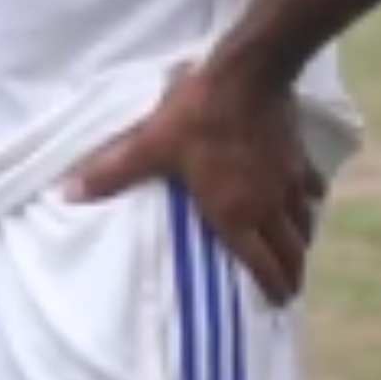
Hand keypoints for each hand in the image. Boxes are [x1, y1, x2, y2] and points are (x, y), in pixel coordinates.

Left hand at [70, 62, 325, 304]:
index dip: (272, 287)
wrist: (249, 76)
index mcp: (235, 214)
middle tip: (291, 289)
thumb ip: (113, 173)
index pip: (261, 265)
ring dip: (301, 242)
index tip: (278, 303)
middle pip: (291, 252)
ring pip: (305, 224)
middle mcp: (269, 206)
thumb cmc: (197, 116)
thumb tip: (69, 193)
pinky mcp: (299, 157)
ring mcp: (289, 182)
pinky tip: (308, 201)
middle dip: (292, 274)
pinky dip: (310, 202)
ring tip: (298, 253)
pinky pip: (311, 189)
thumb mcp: (149, 146)